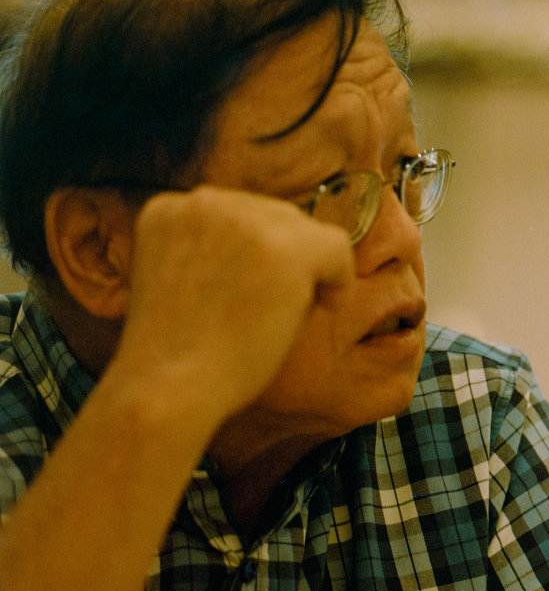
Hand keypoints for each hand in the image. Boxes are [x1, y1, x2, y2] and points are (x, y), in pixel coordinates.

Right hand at [108, 187, 354, 427]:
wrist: (167, 388)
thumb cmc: (176, 353)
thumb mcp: (180, 279)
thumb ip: (215, 250)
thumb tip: (276, 246)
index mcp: (169, 209)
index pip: (237, 216)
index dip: (254, 255)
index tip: (248, 294)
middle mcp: (203, 202)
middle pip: (274, 217)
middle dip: (283, 260)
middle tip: (271, 310)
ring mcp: (244, 220)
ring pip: (306, 231)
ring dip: (308, 270)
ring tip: (288, 314)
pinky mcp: (284, 247)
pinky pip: (336, 247)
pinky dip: (340, 279)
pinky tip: (328, 307)